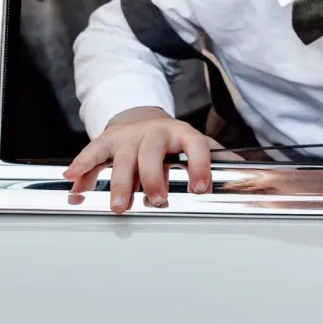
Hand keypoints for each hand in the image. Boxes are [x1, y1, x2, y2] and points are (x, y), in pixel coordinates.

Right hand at [63, 106, 215, 213]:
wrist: (144, 119)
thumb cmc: (173, 141)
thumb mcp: (197, 145)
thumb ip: (218, 160)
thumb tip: (249, 176)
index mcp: (182, 133)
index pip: (195, 144)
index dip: (199, 165)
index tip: (201, 188)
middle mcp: (155, 131)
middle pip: (153, 152)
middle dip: (153, 177)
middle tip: (155, 201)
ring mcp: (130, 135)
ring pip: (124, 155)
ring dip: (120, 180)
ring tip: (119, 204)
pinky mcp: (108, 139)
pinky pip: (94, 150)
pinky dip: (83, 164)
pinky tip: (73, 179)